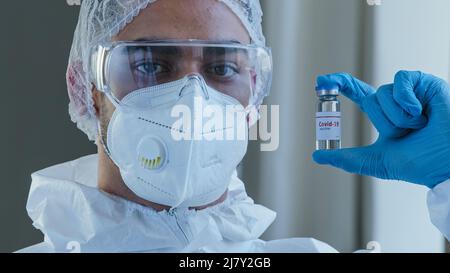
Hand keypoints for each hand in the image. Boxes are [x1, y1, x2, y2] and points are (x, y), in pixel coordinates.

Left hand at [313, 71, 449, 187]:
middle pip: (370, 99)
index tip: (322, 80)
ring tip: (420, 126)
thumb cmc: (419, 163)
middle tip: (406, 134)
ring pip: (383, 93)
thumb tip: (316, 156)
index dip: (341, 85)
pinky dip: (408, 101)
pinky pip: (400, 81)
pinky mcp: (423, 83)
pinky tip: (423, 113)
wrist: (446, 162)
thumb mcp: (377, 161)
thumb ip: (347, 159)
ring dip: (399, 117)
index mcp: (383, 116)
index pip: (358, 94)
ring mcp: (409, 91)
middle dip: (385, 122)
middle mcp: (394, 101)